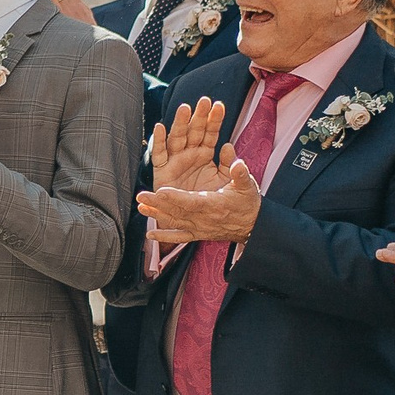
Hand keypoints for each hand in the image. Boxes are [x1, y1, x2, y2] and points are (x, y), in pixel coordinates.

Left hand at [136, 157, 262, 244]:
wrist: (253, 226)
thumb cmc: (248, 203)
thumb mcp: (247, 186)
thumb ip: (239, 172)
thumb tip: (233, 156)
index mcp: (215, 204)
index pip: (192, 201)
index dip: (176, 197)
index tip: (161, 191)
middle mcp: (204, 219)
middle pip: (178, 212)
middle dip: (158, 204)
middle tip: (142, 196)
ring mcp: (200, 228)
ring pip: (175, 223)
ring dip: (156, 216)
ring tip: (141, 208)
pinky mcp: (198, 234)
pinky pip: (180, 237)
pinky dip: (164, 237)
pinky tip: (150, 236)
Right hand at [147, 98, 230, 192]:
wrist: (196, 219)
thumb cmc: (211, 199)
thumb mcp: (226, 181)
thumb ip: (230, 165)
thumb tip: (229, 146)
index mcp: (205, 154)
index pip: (210, 133)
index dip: (214, 120)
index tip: (219, 106)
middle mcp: (189, 154)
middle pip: (194, 131)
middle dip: (198, 116)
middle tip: (204, 101)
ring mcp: (175, 161)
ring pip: (177, 138)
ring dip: (179, 123)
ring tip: (184, 109)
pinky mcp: (162, 171)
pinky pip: (159, 155)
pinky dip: (158, 141)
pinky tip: (160, 127)